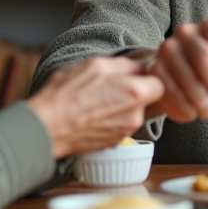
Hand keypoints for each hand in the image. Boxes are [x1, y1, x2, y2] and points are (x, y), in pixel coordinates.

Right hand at [27, 56, 163, 158]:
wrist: (46, 127)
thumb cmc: (66, 95)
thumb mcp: (96, 65)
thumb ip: (126, 65)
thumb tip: (140, 66)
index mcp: (135, 93)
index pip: (161, 83)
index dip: (150, 77)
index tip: (138, 75)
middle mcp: (135, 116)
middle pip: (148, 100)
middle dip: (135, 92)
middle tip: (113, 85)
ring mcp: (125, 132)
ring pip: (134, 113)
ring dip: (122, 105)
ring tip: (98, 99)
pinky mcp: (114, 143)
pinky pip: (121, 125)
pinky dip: (112, 119)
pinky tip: (94, 113)